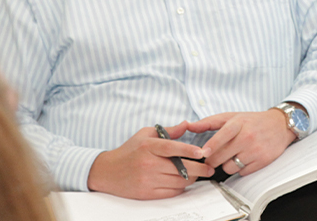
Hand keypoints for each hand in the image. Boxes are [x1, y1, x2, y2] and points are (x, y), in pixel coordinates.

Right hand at [86, 123, 212, 199]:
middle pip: (180, 168)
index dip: (188, 150)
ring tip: (197, 174)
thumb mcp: (146, 135)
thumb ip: (168, 131)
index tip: (202, 152)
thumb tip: (186, 124)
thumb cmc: (129, 151)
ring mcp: (147, 180)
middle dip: (199, 169)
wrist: (107, 172)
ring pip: (178, 181)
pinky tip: (183, 182)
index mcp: (148, 147)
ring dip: (191, 178)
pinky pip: (171, 192)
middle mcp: (148, 164)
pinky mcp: (146, 193)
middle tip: (209, 167)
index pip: (171, 148)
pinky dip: (180, 188)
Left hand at [187, 110, 295, 176]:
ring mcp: (255, 150)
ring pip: (230, 167)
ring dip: (227, 164)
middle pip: (221, 157)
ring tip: (232, 156)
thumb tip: (188, 126)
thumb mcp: (232, 116)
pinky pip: (242, 172)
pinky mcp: (262, 161)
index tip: (202, 154)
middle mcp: (247, 137)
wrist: (280, 125)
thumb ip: (209, 122)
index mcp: (238, 124)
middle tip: (212, 158)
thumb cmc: (252, 121)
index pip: (220, 137)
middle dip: (213, 160)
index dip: (209, 148)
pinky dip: (240, 168)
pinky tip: (244, 159)